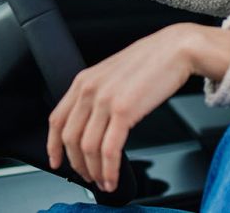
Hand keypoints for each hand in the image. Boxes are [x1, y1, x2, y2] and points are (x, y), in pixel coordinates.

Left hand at [47, 23, 229, 191]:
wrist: (176, 49)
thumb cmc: (152, 60)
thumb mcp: (113, 73)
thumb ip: (99, 94)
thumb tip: (95, 122)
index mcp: (84, 80)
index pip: (57, 119)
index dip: (53, 145)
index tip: (56, 160)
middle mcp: (89, 90)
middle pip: (70, 138)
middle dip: (77, 164)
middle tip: (87, 177)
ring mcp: (105, 100)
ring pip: (88, 148)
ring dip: (94, 171)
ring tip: (103, 182)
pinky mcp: (124, 111)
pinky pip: (109, 150)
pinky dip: (109, 169)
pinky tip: (113, 178)